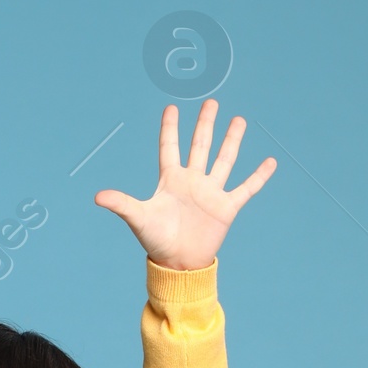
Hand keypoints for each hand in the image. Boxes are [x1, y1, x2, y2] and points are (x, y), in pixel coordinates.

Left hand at [95, 101, 274, 270]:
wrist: (177, 264)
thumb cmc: (156, 241)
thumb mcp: (138, 218)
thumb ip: (121, 203)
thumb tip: (97, 196)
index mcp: (171, 180)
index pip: (170, 147)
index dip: (170, 128)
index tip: (171, 107)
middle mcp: (192, 182)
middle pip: (200, 146)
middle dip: (205, 124)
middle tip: (211, 102)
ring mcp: (211, 193)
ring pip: (224, 160)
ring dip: (232, 140)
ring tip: (239, 120)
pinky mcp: (226, 208)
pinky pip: (246, 188)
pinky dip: (259, 176)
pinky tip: (270, 162)